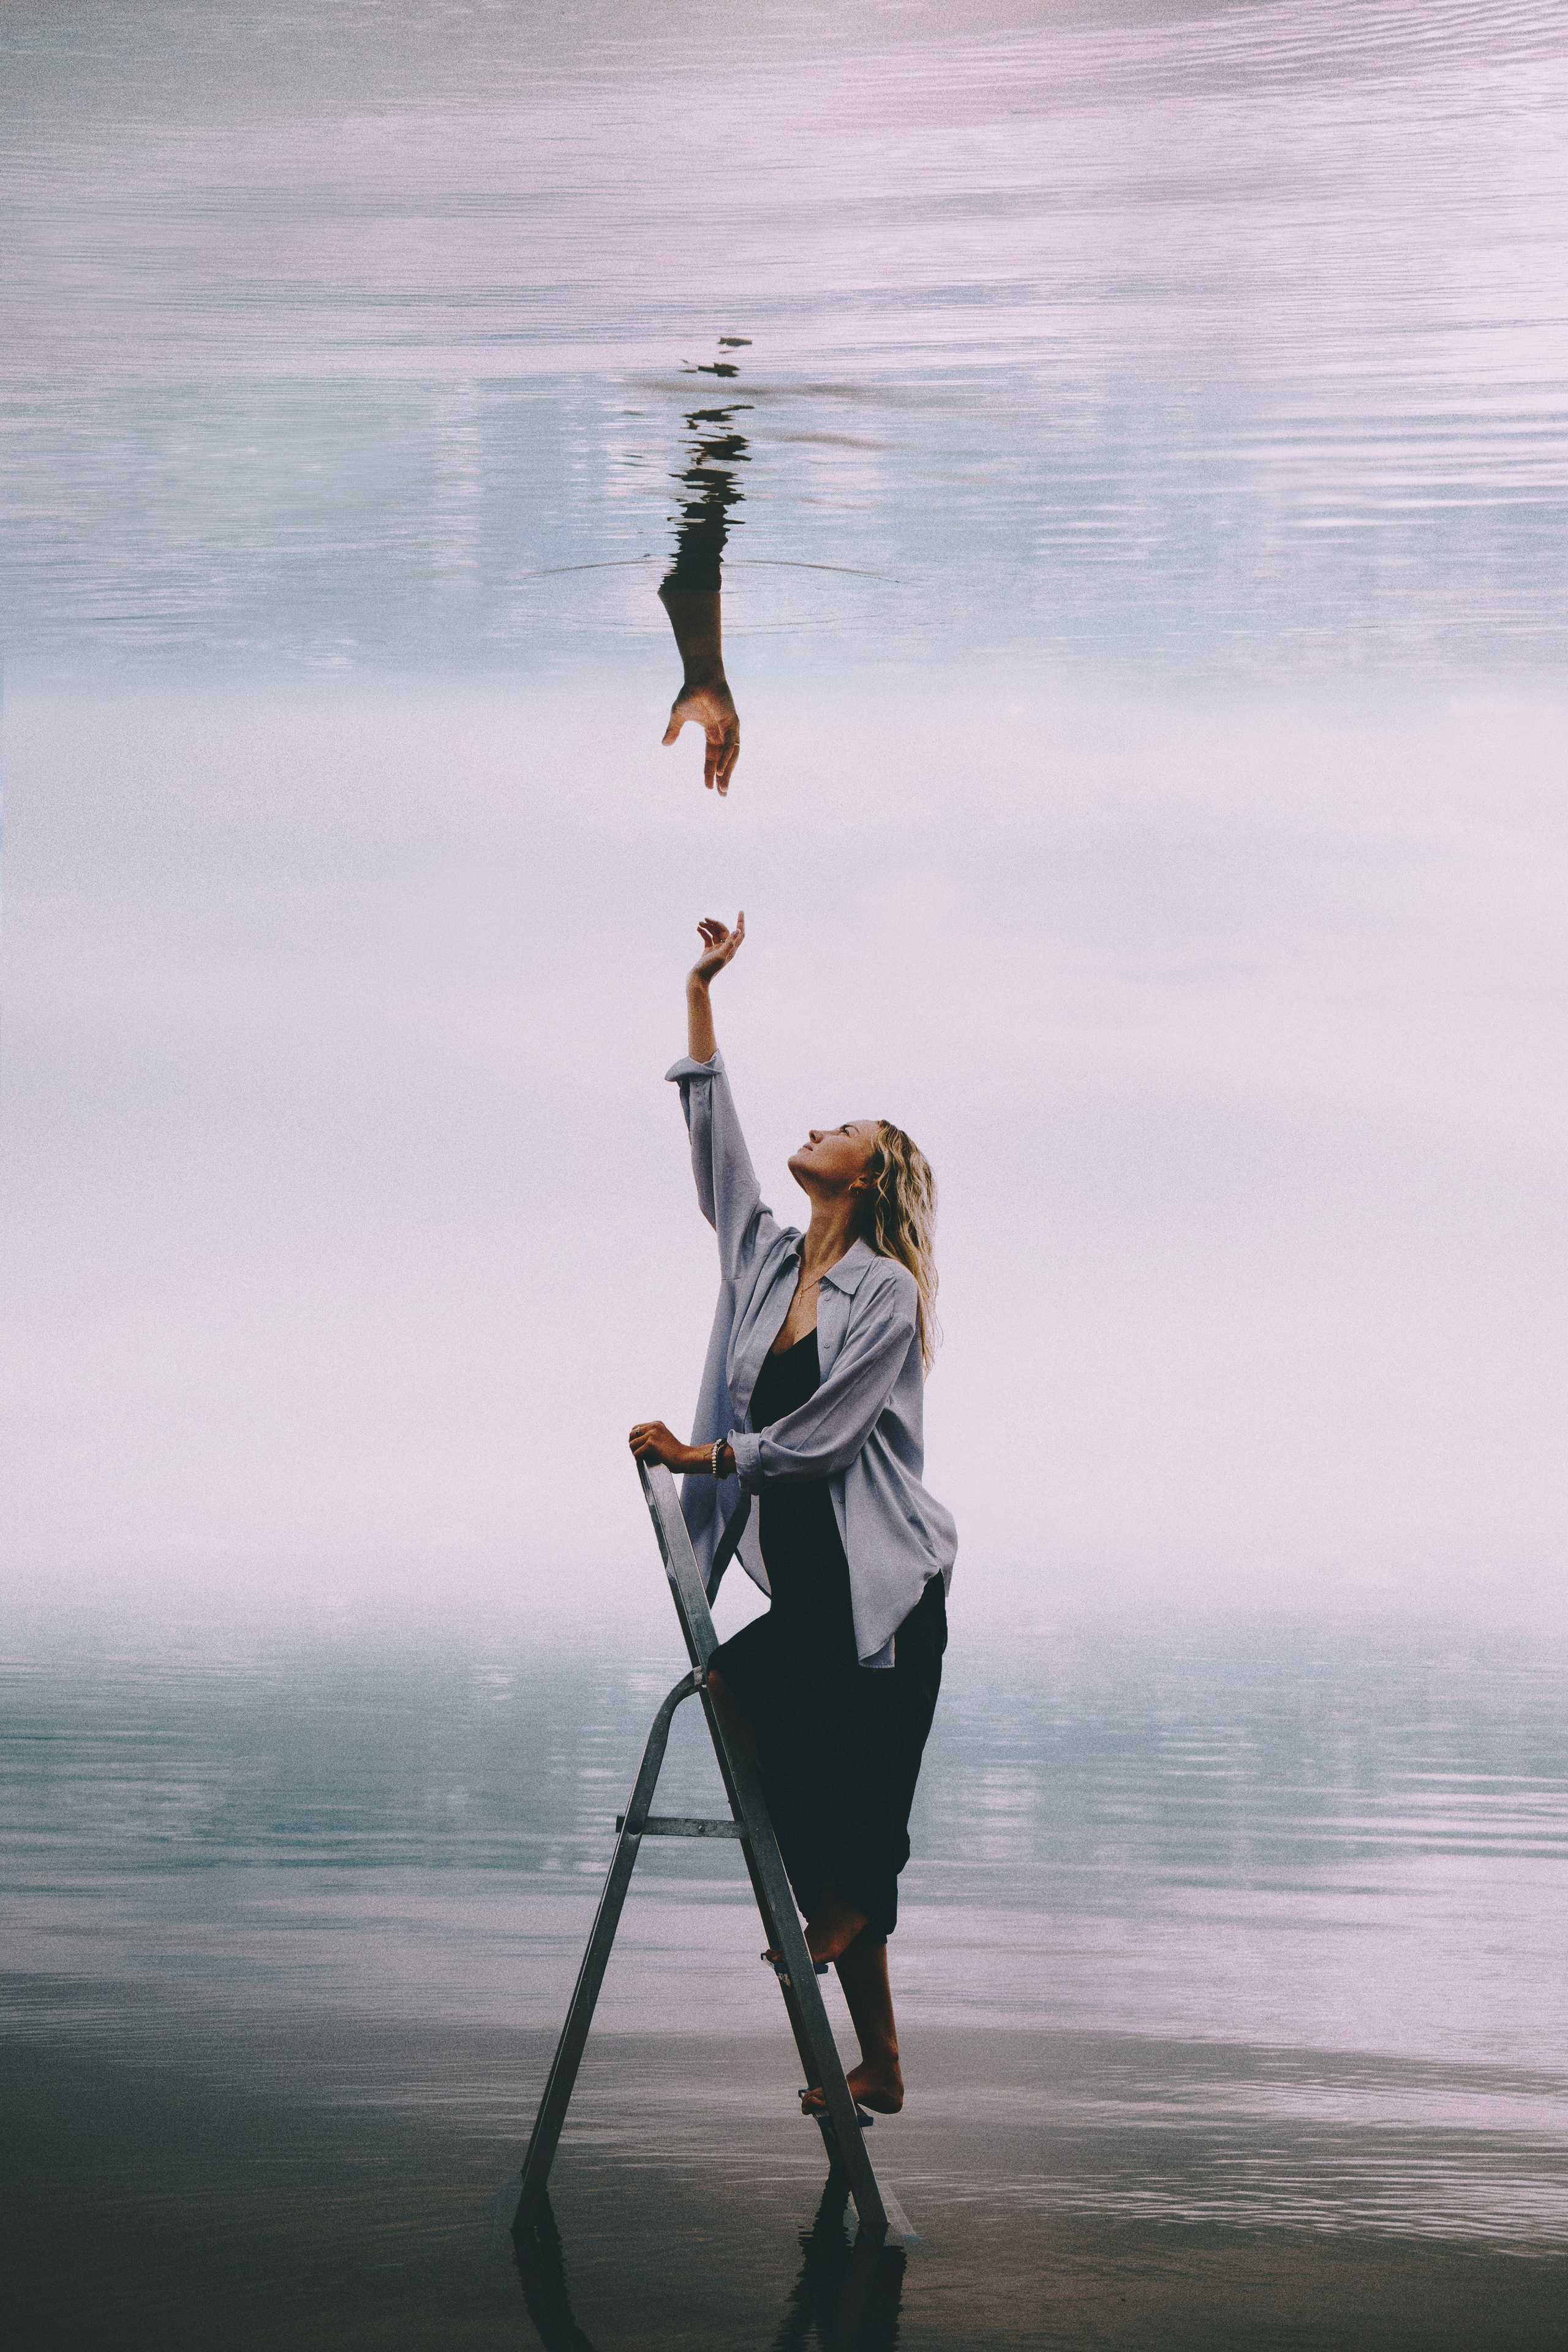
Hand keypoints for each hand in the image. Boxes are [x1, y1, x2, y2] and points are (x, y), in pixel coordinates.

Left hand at [629, 1420, 701, 1473]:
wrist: (685, 1458)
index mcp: (657, 1424)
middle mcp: (654, 1426)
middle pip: (632, 1434)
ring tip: (643, 1457)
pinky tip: (646, 1461)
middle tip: (640, 1453)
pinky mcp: (650, 1444)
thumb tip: (632, 1442)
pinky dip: (639, 1459)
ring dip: (635, 1452)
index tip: (640, 1447)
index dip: (635, 1439)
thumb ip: (651, 1436)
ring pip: (632, 1444)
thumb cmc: (675, 1453)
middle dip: (633, 1445)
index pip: (636, 1428)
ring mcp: (652, 1434)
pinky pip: (636, 1453)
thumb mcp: (662, 1439)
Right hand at [662, 678, 739, 794]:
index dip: (709, 771)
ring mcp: (730, 728)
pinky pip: (730, 744)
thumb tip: (664, 745)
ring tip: (722, 787)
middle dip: (722, 777)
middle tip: (721, 794)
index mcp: (713, 732)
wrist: (699, 676)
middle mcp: (723, 732)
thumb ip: (673, 731)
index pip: (712, 757)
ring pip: (730, 755)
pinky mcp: (732, 722)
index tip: (707, 788)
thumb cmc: (691, 692)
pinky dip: (726, 758)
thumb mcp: (678, 716)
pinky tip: (720, 770)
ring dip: (726, 771)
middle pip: (724, 760)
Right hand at [689, 912, 744, 989]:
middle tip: (706, 918)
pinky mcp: (708, 951)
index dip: (741, 922)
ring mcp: (716, 949)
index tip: (741, 911)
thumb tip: (737, 930)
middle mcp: (725, 949)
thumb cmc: (708, 969)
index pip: (740, 933)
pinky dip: (703, 932)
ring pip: (715, 933)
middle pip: (724, 930)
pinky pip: (707, 938)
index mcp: (731, 950)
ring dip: (708, 926)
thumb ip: (729, 943)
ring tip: (700, 922)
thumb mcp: (720, 956)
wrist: (697, 979)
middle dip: (715, 923)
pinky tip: (698, 928)